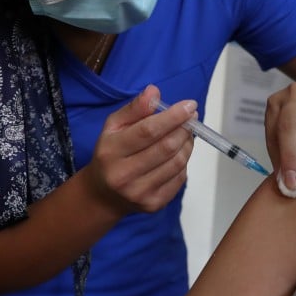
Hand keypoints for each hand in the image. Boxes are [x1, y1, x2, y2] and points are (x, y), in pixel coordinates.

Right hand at [86, 85, 195, 215]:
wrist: (103, 195)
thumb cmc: (111, 153)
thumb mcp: (114, 126)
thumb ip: (135, 108)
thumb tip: (155, 91)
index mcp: (111, 151)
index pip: (148, 131)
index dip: (173, 117)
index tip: (190, 105)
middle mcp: (124, 175)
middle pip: (166, 148)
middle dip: (184, 129)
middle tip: (192, 118)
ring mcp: (140, 193)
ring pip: (177, 163)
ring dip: (187, 144)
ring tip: (186, 134)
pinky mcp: (153, 204)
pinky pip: (180, 179)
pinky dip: (184, 162)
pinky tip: (178, 153)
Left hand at [264, 81, 295, 193]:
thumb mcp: (294, 136)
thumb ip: (286, 157)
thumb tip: (284, 185)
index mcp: (276, 103)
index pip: (273, 133)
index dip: (278, 159)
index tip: (284, 184)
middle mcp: (294, 94)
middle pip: (289, 125)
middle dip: (291, 156)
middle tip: (295, 183)